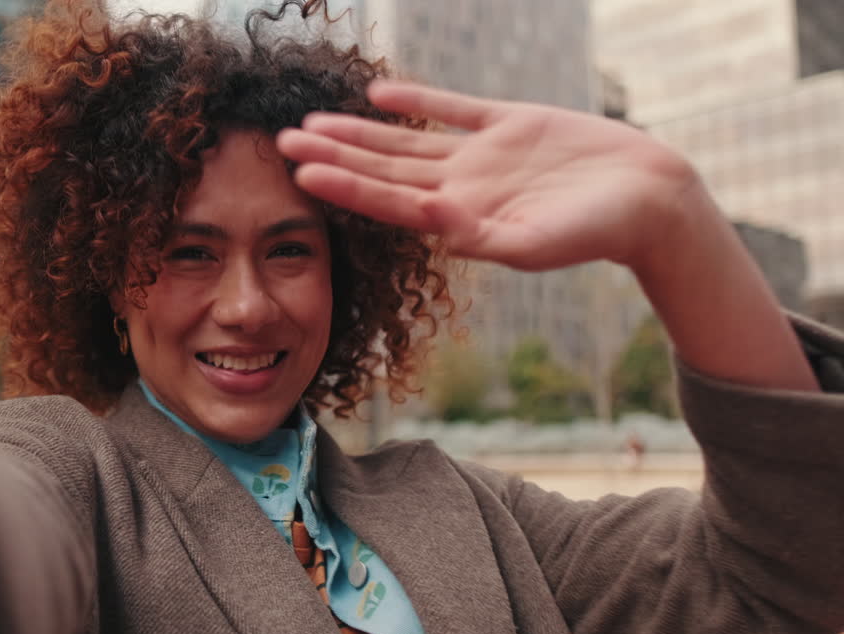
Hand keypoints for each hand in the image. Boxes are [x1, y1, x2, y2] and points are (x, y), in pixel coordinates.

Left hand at [275, 80, 701, 272]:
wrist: (652, 200)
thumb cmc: (598, 231)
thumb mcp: (538, 241)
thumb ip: (482, 235)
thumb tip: (430, 219)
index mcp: (461, 218)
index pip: (388, 201)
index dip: (345, 186)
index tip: (303, 173)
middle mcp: (461, 187)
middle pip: (382, 169)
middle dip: (333, 156)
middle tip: (282, 141)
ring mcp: (481, 156)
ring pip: (406, 140)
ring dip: (359, 132)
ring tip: (313, 122)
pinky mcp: (509, 125)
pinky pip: (453, 108)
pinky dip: (418, 99)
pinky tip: (381, 93)